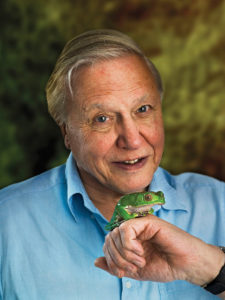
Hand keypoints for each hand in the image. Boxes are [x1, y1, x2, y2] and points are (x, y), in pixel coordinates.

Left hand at [95, 215, 224, 286]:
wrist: (185, 265)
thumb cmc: (164, 266)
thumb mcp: (135, 270)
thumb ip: (115, 266)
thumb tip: (95, 261)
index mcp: (129, 239)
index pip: (107, 243)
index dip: (110, 259)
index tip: (121, 273)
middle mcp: (132, 228)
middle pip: (109, 238)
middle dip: (117, 258)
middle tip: (132, 268)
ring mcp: (140, 223)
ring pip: (116, 233)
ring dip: (124, 253)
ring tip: (139, 261)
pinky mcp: (147, 221)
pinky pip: (126, 229)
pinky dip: (129, 245)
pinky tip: (141, 253)